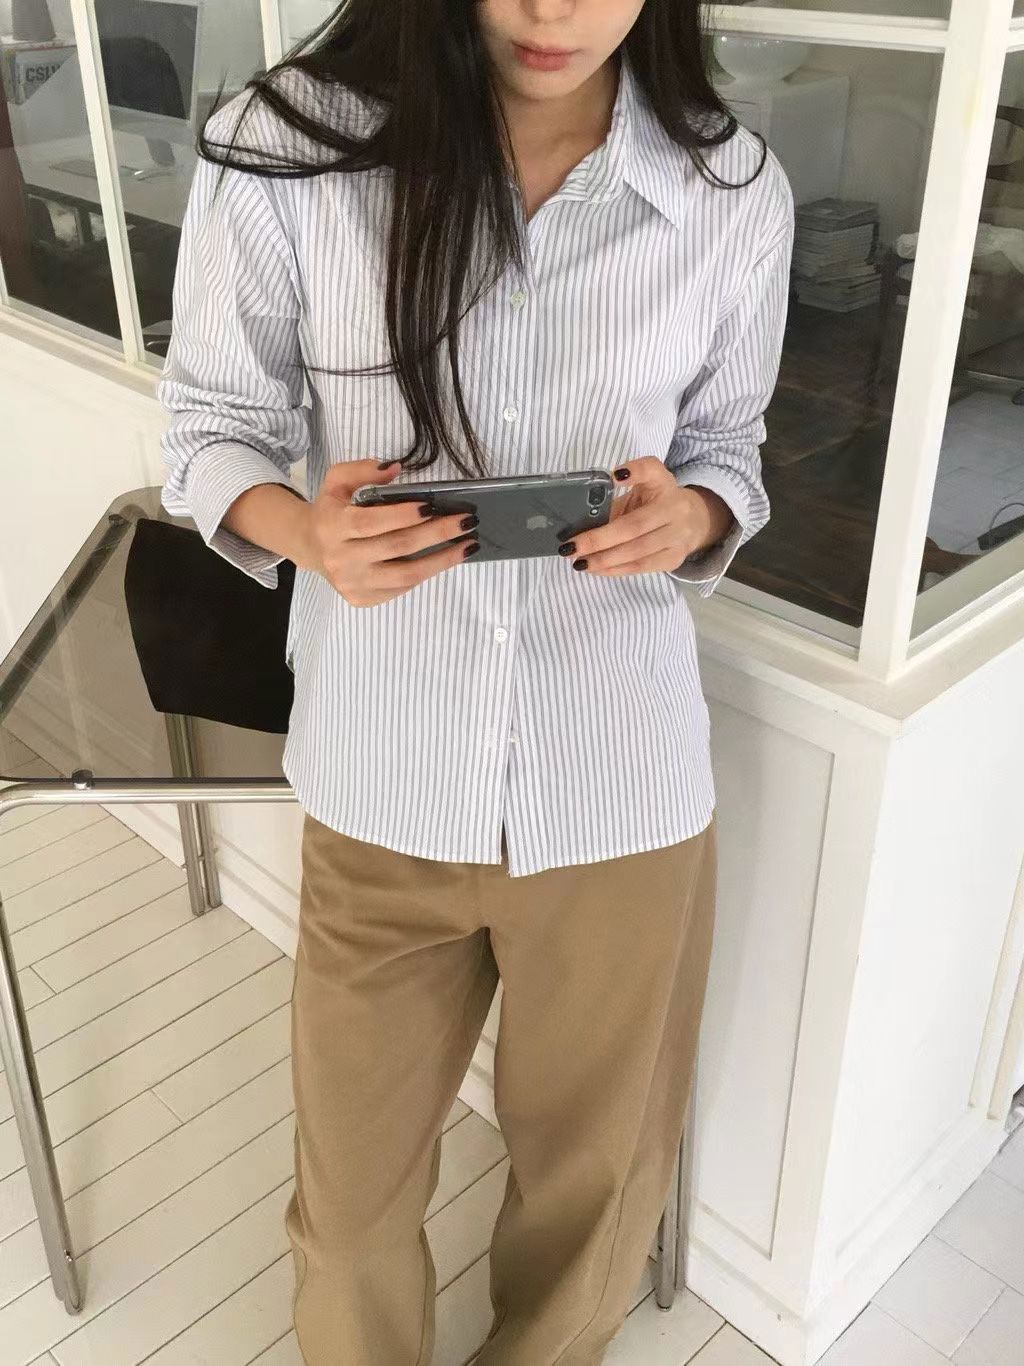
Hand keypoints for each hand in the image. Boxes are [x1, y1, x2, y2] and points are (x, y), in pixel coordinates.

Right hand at [299, 459, 479, 606]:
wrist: (311, 546)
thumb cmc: (332, 511)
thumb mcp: (337, 481)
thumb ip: (362, 470)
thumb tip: (395, 468)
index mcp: (332, 526)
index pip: (371, 522)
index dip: (403, 515)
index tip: (432, 507)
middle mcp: (340, 558)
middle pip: (397, 547)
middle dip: (437, 534)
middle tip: (466, 522)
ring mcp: (352, 583)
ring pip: (405, 575)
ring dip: (442, 560)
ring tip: (467, 546)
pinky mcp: (362, 599)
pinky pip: (401, 588)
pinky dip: (426, 573)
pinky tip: (444, 559)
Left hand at [559, 458, 734, 576]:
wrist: (695, 520)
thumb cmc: (660, 498)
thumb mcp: (650, 479)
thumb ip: (629, 479)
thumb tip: (596, 492)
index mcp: (667, 487)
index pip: (650, 475)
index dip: (635, 473)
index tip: (614, 477)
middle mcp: (676, 514)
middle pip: (634, 528)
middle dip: (599, 540)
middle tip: (571, 547)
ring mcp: (677, 540)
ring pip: (637, 553)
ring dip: (604, 560)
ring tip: (579, 562)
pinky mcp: (673, 560)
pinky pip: (640, 567)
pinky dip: (615, 569)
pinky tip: (596, 569)